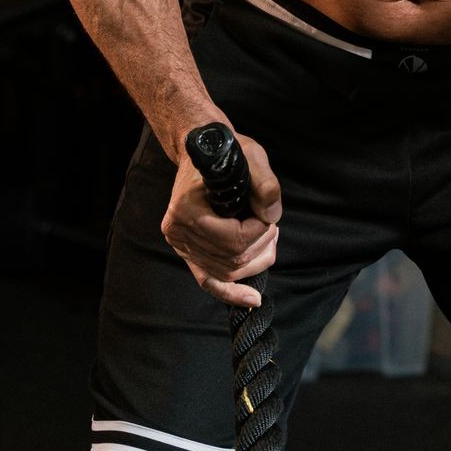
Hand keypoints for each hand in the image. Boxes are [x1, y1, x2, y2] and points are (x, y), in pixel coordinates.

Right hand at [160, 128, 282, 308]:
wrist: (202, 150)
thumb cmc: (226, 152)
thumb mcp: (251, 156)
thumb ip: (265, 184)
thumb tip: (272, 216)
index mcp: (186, 209)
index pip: (232, 239)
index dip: (259, 232)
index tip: (269, 216)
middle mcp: (178, 231)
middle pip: (231, 260)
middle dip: (260, 246)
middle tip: (272, 225)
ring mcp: (180, 245)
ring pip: (226, 273)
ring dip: (255, 263)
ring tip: (269, 241)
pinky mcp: (187, 251)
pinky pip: (208, 281)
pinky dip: (230, 293)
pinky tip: (252, 300)